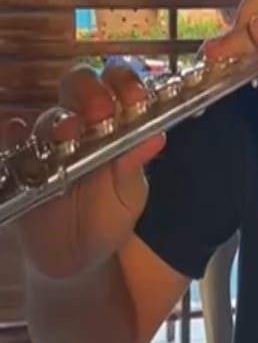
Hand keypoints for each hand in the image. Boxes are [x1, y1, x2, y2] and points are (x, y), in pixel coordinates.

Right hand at [9, 62, 164, 279]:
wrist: (75, 259)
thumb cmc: (106, 219)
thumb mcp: (128, 197)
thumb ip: (133, 166)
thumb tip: (157, 137)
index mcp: (112, 124)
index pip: (117, 86)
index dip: (125, 83)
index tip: (135, 97)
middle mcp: (78, 124)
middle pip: (78, 86)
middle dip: (90, 92)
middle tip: (100, 110)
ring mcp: (46, 142)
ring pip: (48, 116)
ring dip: (58, 119)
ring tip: (69, 131)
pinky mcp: (19, 163)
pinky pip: (10, 141)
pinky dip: (12, 132)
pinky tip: (17, 133)